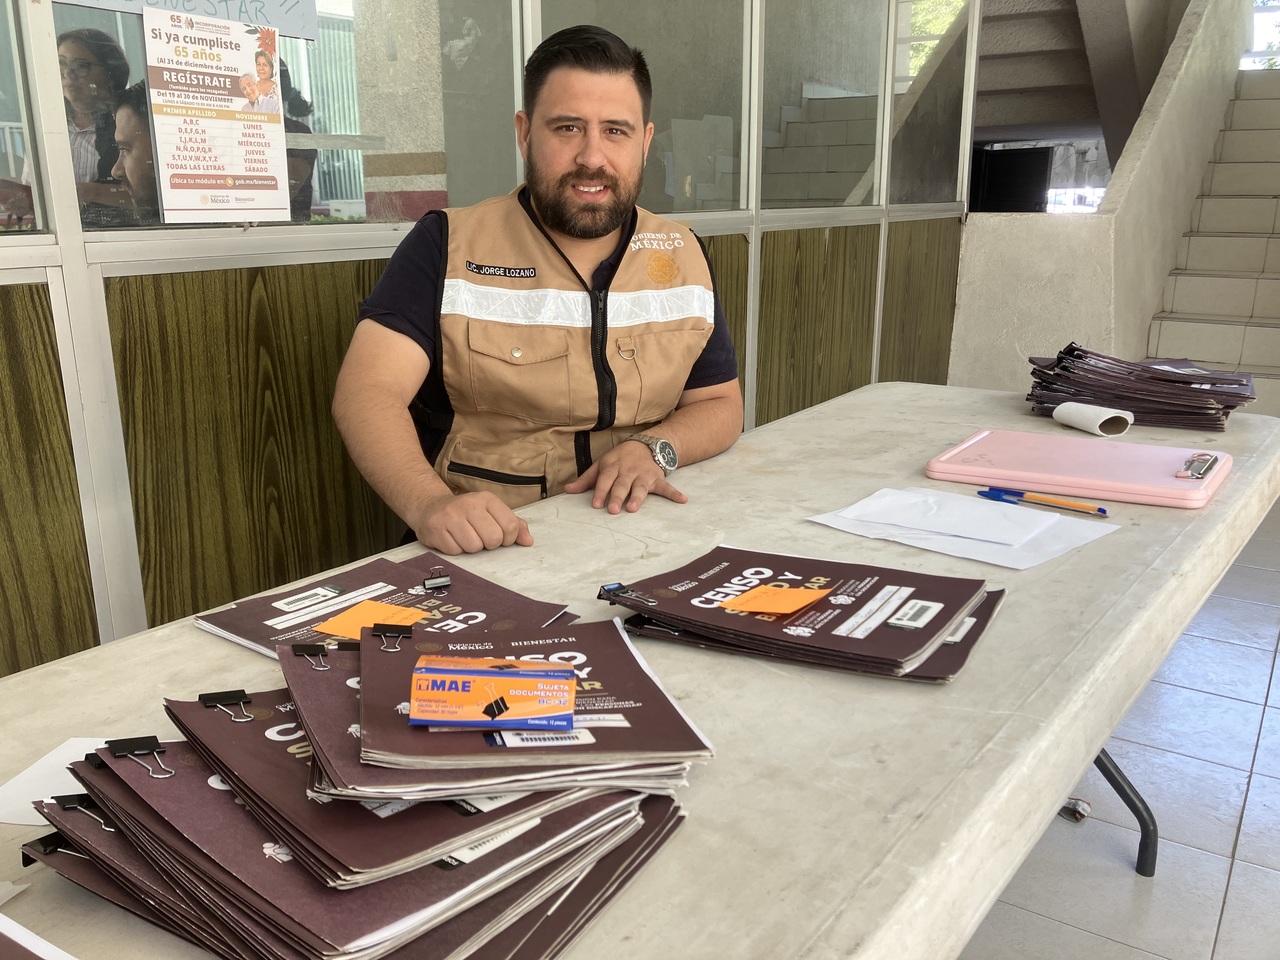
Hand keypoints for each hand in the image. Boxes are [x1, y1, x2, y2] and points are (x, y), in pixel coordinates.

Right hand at [410, 491, 533, 554]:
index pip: (511, 526)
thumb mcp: (491, 513)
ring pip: (474, 547)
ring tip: (464, 537)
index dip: (508, 539)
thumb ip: (513, 525)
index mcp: (487, 499)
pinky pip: (455, 551)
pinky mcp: (435, 529)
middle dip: (488, 544)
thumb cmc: (466, 514)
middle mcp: (469, 504)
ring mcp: (450, 516)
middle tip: (479, 537)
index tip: (499, 537)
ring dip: (471, 548)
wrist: (430, 508)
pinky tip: (451, 539)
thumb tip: (529, 541)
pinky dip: (455, 550)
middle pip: (493, 539)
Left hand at [563, 441, 687, 513]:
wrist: (645, 445)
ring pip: (640, 487)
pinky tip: (683, 500)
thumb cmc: (619, 459)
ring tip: (633, 508)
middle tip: (612, 510)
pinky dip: (675, 494)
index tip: (596, 504)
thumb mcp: (601, 465)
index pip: (604, 479)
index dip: (600, 491)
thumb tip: (567, 489)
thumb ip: (586, 479)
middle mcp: (628, 471)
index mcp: (612, 467)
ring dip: (638, 497)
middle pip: (622, 484)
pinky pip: (666, 487)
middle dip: (617, 496)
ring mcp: (644, 475)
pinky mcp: (657, 479)